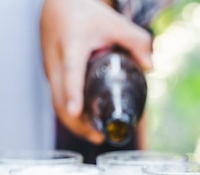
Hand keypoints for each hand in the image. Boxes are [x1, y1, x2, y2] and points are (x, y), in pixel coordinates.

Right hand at [40, 0, 152, 143]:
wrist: (58, 5)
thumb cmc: (85, 14)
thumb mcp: (114, 23)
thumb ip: (136, 41)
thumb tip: (149, 67)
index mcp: (71, 45)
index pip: (71, 72)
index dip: (73, 93)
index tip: (75, 112)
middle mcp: (56, 60)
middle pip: (59, 98)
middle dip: (76, 122)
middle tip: (97, 136)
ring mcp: (50, 70)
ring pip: (56, 102)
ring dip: (73, 123)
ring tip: (94, 135)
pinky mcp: (50, 77)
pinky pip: (57, 99)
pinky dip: (69, 113)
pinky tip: (85, 123)